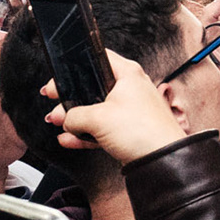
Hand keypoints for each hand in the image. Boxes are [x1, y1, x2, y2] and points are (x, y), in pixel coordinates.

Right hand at [43, 49, 184, 161]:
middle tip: (56, 108)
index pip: (96, 60)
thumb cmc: (143, 130)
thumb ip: (75, 116)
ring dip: (76, 119)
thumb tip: (66, 119)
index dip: (73, 69)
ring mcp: (130, 108)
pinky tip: (71, 139)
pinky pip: (103, 127)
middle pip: (93, 88)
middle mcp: (130, 87)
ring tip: (60, 125)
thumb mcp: (98, 118)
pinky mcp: (129, 128)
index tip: (58, 82)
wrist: (163, 158)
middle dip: (71, 100)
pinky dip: (87, 133)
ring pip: (96, 110)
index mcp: (127, 73)